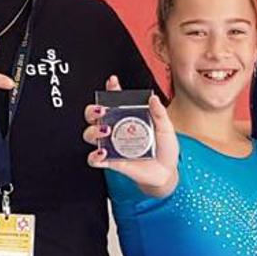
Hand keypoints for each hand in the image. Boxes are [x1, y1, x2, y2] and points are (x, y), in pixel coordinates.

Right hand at [83, 75, 179, 196]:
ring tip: (106, 131)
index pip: (115, 100)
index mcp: (128, 117)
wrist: (166, 173)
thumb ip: (160, 113)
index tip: (113, 82)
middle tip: (102, 111)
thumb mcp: (166, 128)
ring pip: (90, 134)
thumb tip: (153, 98)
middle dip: (93, 110)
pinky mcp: (111, 161)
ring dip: (93, 131)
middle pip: (94, 115)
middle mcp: (117, 129)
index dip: (111, 89)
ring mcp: (112, 145)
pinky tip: (102, 154)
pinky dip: (94, 156)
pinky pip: (94, 159)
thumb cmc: (165, 148)